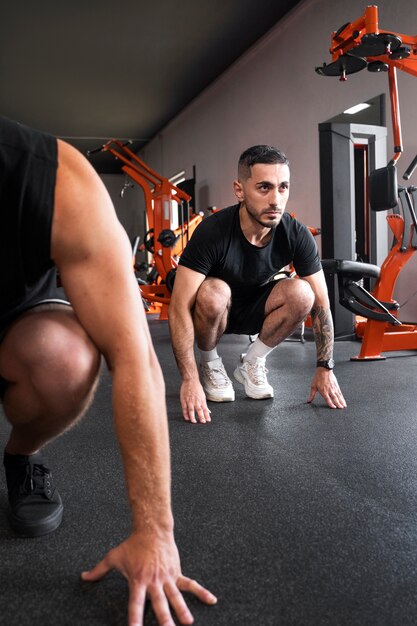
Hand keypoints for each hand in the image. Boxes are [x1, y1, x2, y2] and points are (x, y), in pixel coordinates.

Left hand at [81, 531, 216, 624]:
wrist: (152, 529)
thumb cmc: (132, 544)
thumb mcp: (114, 557)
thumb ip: (99, 570)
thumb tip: (83, 577)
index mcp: (138, 580)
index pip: (136, 604)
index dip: (135, 619)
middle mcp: (154, 581)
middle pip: (159, 604)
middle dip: (164, 619)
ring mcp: (167, 577)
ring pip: (176, 597)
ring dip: (182, 611)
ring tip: (188, 623)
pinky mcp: (177, 573)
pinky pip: (191, 584)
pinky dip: (202, 592)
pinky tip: (212, 599)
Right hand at [180, 379, 211, 423]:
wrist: (190, 381)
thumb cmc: (197, 388)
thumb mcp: (203, 396)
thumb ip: (205, 404)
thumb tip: (208, 411)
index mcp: (201, 400)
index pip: (205, 409)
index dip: (207, 415)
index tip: (208, 420)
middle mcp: (196, 401)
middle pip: (199, 410)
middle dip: (201, 416)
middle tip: (202, 422)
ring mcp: (189, 400)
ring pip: (191, 410)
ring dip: (193, 416)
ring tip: (194, 422)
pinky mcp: (184, 400)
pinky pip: (184, 408)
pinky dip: (185, 413)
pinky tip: (187, 418)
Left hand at [308, 368, 346, 408]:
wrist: (324, 370)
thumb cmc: (318, 378)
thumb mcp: (313, 386)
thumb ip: (312, 395)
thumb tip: (308, 401)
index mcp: (323, 391)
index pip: (328, 399)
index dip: (331, 404)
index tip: (334, 408)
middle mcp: (329, 390)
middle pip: (335, 398)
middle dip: (338, 404)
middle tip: (341, 408)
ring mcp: (334, 388)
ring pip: (338, 396)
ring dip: (341, 401)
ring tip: (344, 406)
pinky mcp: (336, 386)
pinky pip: (340, 392)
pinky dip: (342, 397)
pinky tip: (343, 400)